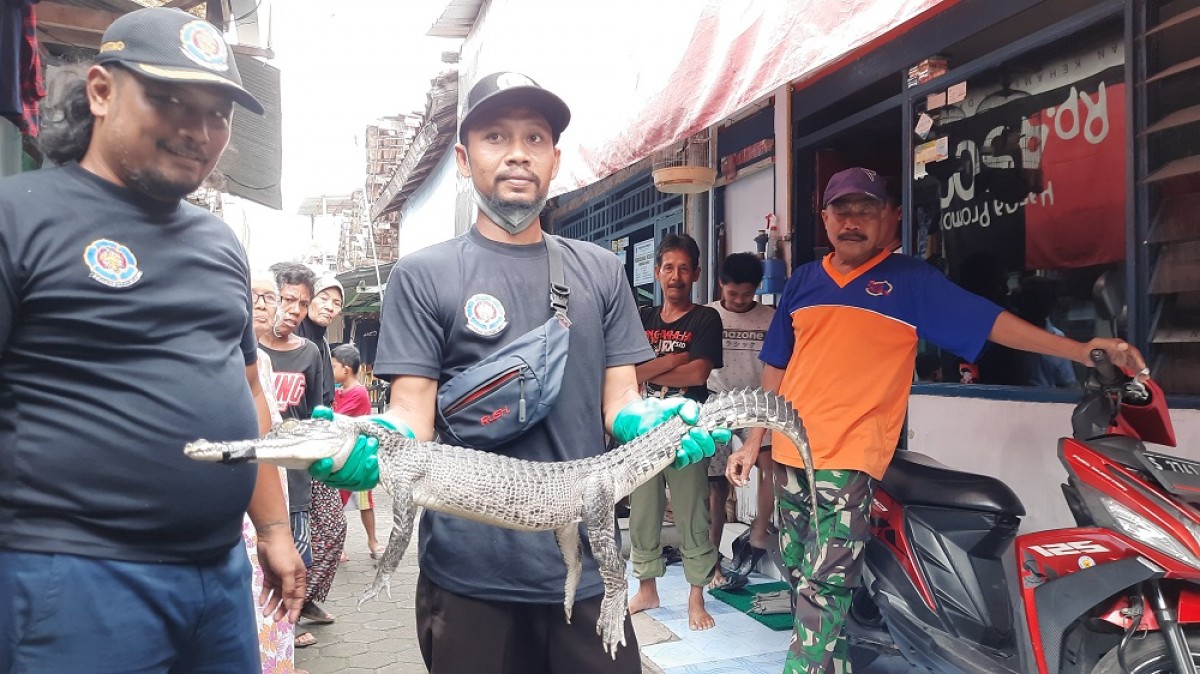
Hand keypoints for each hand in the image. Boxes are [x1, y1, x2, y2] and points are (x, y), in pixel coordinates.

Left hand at [254, 524, 306, 622]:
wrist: (270, 537)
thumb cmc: (283, 552)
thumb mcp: (287, 572)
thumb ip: (289, 588)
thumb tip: (289, 603)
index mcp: (299, 578)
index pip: (298, 597)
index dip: (295, 609)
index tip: (291, 621)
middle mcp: (290, 579)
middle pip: (287, 598)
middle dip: (282, 609)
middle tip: (275, 619)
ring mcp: (279, 577)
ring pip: (276, 595)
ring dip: (272, 604)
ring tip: (266, 613)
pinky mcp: (269, 574)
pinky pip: (267, 589)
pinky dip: (264, 596)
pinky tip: (261, 602)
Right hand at [307, 406, 412, 489]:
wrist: (373, 434)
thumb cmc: (351, 432)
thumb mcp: (339, 423)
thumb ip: (327, 418)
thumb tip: (320, 412)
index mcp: (323, 464)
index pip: (318, 472)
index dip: (321, 469)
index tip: (327, 461)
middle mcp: (335, 477)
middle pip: (340, 474)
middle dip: (352, 457)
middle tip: (362, 439)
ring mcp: (350, 482)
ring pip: (354, 477)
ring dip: (362, 459)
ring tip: (371, 442)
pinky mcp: (365, 483)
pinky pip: (367, 481)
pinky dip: (370, 470)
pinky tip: (373, 458)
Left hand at [612, 397, 731, 468]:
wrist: (635, 416)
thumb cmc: (655, 410)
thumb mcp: (676, 403)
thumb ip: (688, 407)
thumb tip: (694, 417)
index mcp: (696, 426)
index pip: (715, 434)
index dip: (721, 435)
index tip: (718, 431)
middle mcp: (691, 440)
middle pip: (708, 448)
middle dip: (705, 441)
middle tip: (695, 431)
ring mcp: (681, 449)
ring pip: (697, 456)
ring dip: (694, 448)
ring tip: (685, 438)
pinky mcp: (669, 457)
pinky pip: (682, 464)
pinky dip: (683, 458)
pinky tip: (679, 450)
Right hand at [726, 436, 761, 487]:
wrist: (753, 444)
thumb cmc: (750, 450)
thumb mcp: (748, 464)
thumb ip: (745, 474)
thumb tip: (744, 482)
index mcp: (731, 461)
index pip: (730, 474)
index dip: (735, 481)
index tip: (740, 485)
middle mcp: (731, 461)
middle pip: (730, 474)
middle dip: (735, 481)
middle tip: (741, 485)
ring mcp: (734, 461)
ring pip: (733, 473)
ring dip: (738, 478)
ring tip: (744, 482)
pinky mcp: (737, 462)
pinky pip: (737, 470)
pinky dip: (740, 475)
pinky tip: (745, 477)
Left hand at [1084, 337, 1147, 379]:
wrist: (1083, 354)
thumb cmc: (1089, 347)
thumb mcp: (1098, 343)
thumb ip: (1110, 344)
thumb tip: (1123, 345)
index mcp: (1118, 344)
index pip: (1132, 351)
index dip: (1138, 359)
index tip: (1141, 366)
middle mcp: (1121, 349)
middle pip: (1134, 358)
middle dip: (1141, 366)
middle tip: (1145, 375)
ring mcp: (1120, 356)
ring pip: (1133, 363)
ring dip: (1139, 370)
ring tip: (1144, 378)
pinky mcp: (1118, 361)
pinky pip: (1128, 366)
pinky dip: (1133, 371)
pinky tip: (1138, 377)